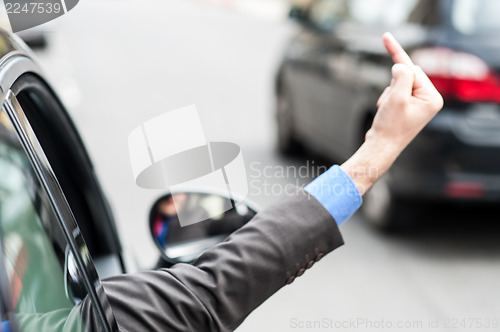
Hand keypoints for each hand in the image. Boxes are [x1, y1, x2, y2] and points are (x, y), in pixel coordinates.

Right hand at [341, 33, 442, 194]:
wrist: (381, 148)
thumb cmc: (390, 126)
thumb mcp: (396, 98)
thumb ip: (401, 76)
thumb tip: (400, 65)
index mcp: (432, 97)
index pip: (413, 70)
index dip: (398, 60)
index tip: (386, 37)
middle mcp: (429, 100)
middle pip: (407, 75)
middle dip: (393, 83)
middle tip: (388, 103)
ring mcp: (419, 104)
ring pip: (398, 83)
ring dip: (388, 93)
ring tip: (386, 111)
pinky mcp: (408, 107)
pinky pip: (395, 92)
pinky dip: (386, 99)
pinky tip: (385, 113)